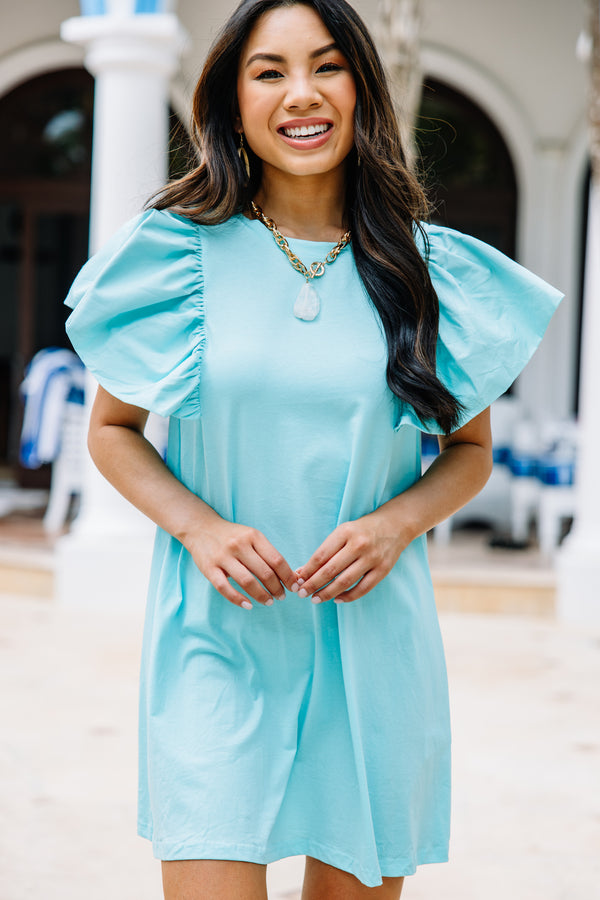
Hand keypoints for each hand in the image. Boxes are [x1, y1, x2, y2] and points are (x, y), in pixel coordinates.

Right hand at [186, 516, 296, 609]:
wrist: (201, 527)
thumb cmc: (232, 536)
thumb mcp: (251, 536)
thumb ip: (266, 553)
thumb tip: (287, 575)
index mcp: (253, 536)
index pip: (277, 560)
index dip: (288, 576)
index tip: (294, 587)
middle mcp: (239, 545)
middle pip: (265, 572)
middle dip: (277, 588)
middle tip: (282, 597)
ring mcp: (223, 557)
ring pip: (247, 581)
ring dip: (261, 595)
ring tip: (269, 602)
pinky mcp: (209, 568)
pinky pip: (225, 588)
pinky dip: (238, 599)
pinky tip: (248, 605)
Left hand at [294, 509, 409, 604]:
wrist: (395, 525)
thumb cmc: (362, 530)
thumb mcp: (343, 532)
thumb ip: (326, 550)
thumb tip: (304, 571)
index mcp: (345, 532)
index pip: (321, 556)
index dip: (307, 571)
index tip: (297, 581)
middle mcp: (359, 545)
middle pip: (330, 570)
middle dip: (313, 584)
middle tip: (301, 593)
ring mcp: (372, 558)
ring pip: (345, 581)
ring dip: (327, 593)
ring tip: (315, 599)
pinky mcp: (383, 569)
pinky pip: (363, 588)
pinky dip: (348, 596)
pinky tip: (337, 599)